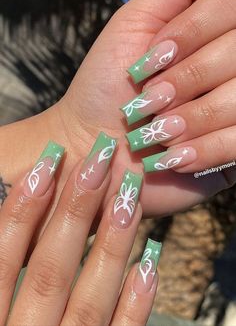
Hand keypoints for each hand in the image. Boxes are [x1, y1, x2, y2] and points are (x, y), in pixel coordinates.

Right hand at [2, 141, 158, 325]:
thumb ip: (4, 270)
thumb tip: (18, 214)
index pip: (1, 259)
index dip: (22, 209)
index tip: (47, 163)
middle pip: (49, 271)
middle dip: (73, 211)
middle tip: (99, 161)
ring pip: (89, 301)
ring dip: (111, 244)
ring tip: (130, 196)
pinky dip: (136, 302)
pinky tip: (151, 260)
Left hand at [56, 0, 235, 215]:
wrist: (94, 144)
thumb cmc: (105, 89)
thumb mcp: (130, 26)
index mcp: (206, 37)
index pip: (228, 10)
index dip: (190, 34)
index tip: (151, 59)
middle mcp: (225, 70)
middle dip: (186, 79)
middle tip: (150, 100)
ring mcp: (231, 109)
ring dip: (190, 118)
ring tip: (157, 131)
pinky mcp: (231, 148)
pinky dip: (201, 150)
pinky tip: (173, 156)